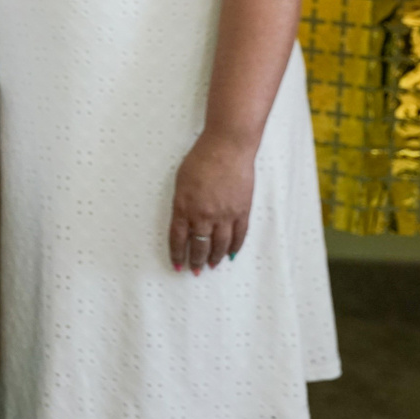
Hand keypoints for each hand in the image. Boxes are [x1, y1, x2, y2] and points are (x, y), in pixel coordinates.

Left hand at [170, 133, 254, 273]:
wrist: (227, 147)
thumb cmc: (201, 159)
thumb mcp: (181, 181)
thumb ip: (181, 203)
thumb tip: (184, 221)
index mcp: (184, 206)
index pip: (178, 238)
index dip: (178, 254)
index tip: (178, 265)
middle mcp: (204, 214)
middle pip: (199, 245)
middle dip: (196, 260)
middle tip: (195, 270)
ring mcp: (224, 214)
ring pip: (219, 245)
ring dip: (215, 258)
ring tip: (211, 266)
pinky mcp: (241, 211)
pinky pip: (239, 235)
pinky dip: (234, 247)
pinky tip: (230, 254)